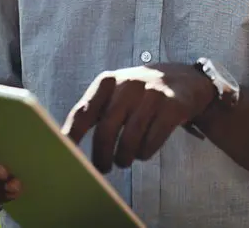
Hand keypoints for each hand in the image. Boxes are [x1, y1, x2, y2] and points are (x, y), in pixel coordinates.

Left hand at [62, 63, 215, 172]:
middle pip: (106, 130)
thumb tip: (66, 144)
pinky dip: (145, 152)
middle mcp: (128, 84)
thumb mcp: (117, 93)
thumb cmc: (141, 93)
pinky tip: (144, 150)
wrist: (184, 80)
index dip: (71, 136)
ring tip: (124, 159)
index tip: (63, 157)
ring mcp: (152, 93)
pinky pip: (151, 142)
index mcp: (108, 81)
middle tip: (103, 168)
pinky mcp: (172, 106)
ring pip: (129, 140)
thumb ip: (95, 112)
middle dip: (101, 156)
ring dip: (124, 157)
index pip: (83, 112)